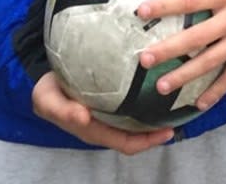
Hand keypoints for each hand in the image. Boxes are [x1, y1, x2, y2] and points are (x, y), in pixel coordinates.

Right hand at [32, 71, 173, 153]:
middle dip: (158, 129)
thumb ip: (63, 110)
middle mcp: (105, 124)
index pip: (126, 143)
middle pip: (137, 134)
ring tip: (176, 98)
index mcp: (94, 130)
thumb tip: (82, 118)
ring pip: (137, 119)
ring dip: (155, 114)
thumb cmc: (48, 94)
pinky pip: (132, 102)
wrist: (44, 82)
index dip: (147, 142)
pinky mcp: (110, 98)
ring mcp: (108, 113)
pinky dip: (146, 98)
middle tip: (181, 113)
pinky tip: (157, 81)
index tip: (168, 132)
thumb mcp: (48, 101)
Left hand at [137, 0, 225, 109]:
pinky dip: (216, 91)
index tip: (142, 10)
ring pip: (209, 62)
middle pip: (195, 38)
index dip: (165, 4)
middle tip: (144, 59)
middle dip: (168, 49)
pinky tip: (199, 103)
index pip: (190, 0)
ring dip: (184, 75)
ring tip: (162, 86)